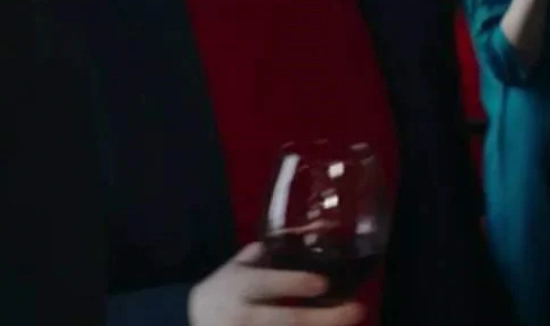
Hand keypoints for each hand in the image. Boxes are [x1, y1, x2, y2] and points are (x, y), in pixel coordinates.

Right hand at [188, 244, 365, 325]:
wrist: (193, 319)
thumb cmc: (223, 288)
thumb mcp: (237, 266)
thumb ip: (267, 253)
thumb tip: (309, 232)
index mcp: (240, 286)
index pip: (266, 285)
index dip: (294, 284)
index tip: (323, 283)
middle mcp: (245, 314)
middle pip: (287, 320)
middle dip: (324, 318)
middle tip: (356, 310)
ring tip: (348, 320)